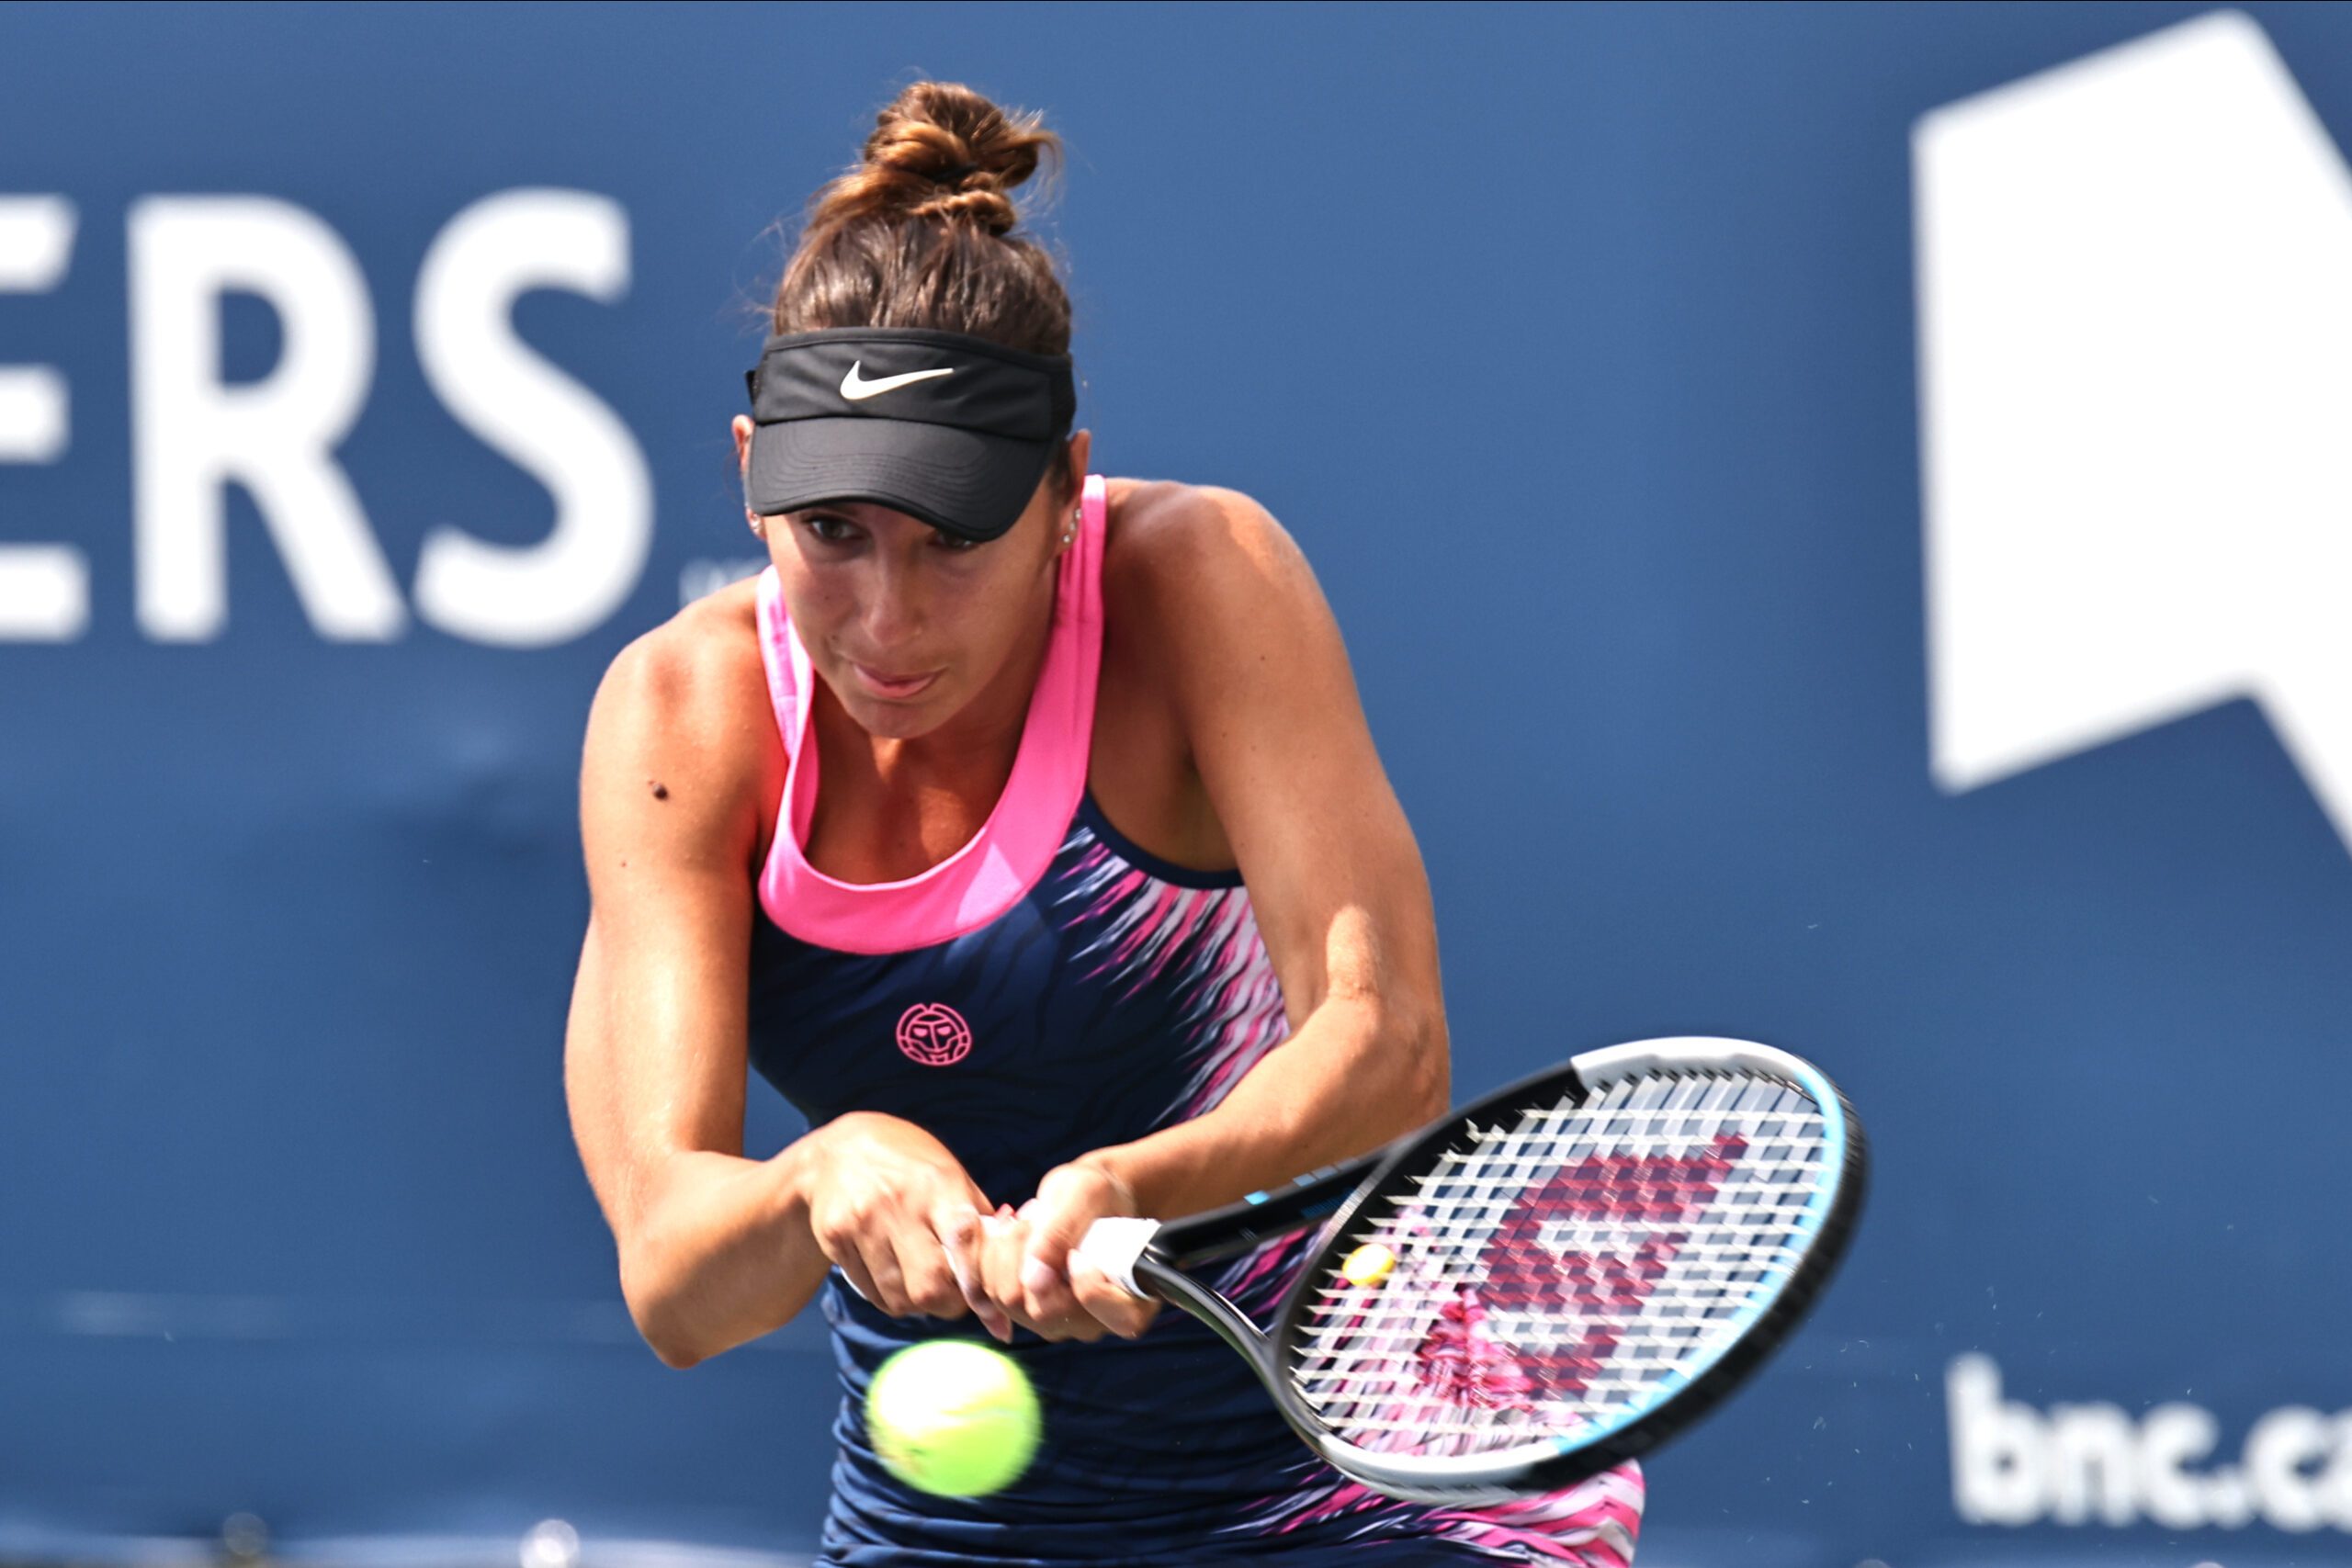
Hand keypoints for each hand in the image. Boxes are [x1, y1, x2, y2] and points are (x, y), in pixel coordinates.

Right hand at [798, 1112, 1007, 1337]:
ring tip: (923, 1283)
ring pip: (900, 1299)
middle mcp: (899, 1203)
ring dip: (920, 1305)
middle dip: (950, 1303)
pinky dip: (891, 1298)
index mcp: (938, 1184)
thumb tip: (1016, 1270)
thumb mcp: (950, 1176)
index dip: (980, 1287)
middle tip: (955, 1296)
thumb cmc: (910, 1166)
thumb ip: (980, 1221)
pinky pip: (872, 1294)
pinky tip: (895, 1276)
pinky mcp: (834, 1238)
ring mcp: (862, 1222)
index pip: (964, 1245)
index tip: (994, 1313)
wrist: (838, 1150)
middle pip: (931, 1286)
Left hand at [971, 1158, 1158, 1342]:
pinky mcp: (1026, 1310)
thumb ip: (1063, 1233)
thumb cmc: (1097, 1194)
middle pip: (1041, 1311)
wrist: (1086, 1200)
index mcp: (1130, 1304)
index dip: (1087, 1287)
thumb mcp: (1084, 1195)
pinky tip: (1007, 1230)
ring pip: (1007, 1300)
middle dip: (1026, 1254)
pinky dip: (989, 1255)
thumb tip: (1035, 1280)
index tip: (1078, 1252)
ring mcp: (1057, 1321)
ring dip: (1006, 1251)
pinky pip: (989, 1291)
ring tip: (1026, 1221)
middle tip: (1035, 1217)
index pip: (1104, 1318)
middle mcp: (1093, 1323)